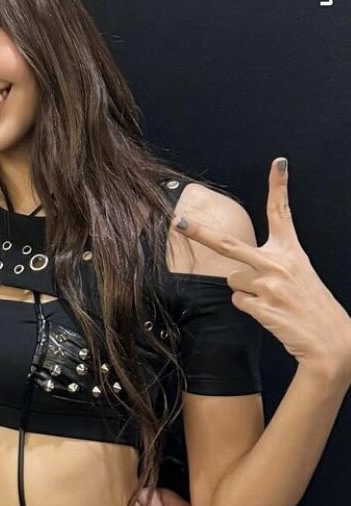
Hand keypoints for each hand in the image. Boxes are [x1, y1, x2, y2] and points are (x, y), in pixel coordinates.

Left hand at [174, 158, 350, 380]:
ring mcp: (269, 284)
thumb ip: (270, 265)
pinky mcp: (261, 306)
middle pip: (228, 244)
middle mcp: (279, 263)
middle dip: (198, 233)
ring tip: (271, 301)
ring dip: (246, 292)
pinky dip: (250, 309)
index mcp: (291, 251)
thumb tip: (235, 273)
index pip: (283, 212)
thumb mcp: (298, 276)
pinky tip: (270, 313)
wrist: (329, 342)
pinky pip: (238, 302)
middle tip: (176, 221)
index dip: (279, 186)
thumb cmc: (310, 307)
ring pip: (233, 281)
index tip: (278, 162)